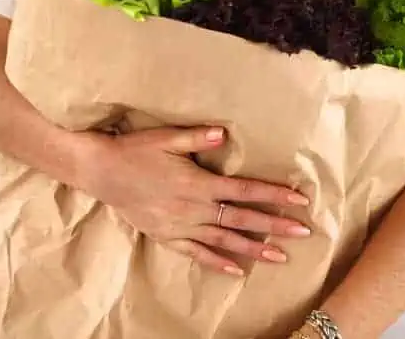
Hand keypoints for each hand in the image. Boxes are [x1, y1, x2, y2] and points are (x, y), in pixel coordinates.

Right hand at [65, 126, 310, 274]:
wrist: (100, 172)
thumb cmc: (136, 151)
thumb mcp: (167, 138)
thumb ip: (198, 137)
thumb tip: (225, 134)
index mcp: (199, 184)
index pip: (246, 191)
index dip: (274, 196)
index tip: (299, 201)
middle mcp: (194, 209)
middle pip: (242, 219)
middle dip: (275, 227)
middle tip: (303, 232)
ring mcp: (180, 226)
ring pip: (224, 241)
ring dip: (254, 249)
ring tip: (280, 257)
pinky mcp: (166, 237)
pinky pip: (196, 253)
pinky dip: (217, 262)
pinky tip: (237, 271)